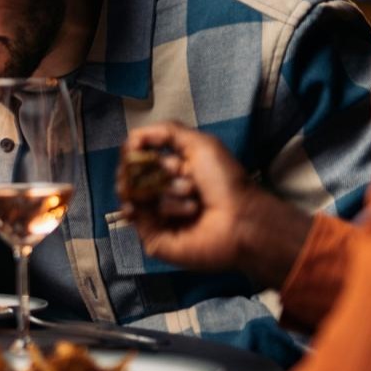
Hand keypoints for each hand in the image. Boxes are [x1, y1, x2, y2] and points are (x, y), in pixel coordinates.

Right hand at [119, 123, 313, 289]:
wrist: (240, 219)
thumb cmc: (225, 182)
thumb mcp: (200, 144)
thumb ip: (165, 132)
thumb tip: (131, 139)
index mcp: (171, 172)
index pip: (136, 160)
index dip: (137, 154)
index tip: (144, 151)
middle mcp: (161, 193)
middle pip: (130, 177)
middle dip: (148, 171)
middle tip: (176, 174)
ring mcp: (156, 217)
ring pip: (135, 197)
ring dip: (164, 193)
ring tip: (192, 201)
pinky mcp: (154, 239)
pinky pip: (137, 220)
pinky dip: (141, 211)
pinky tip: (140, 207)